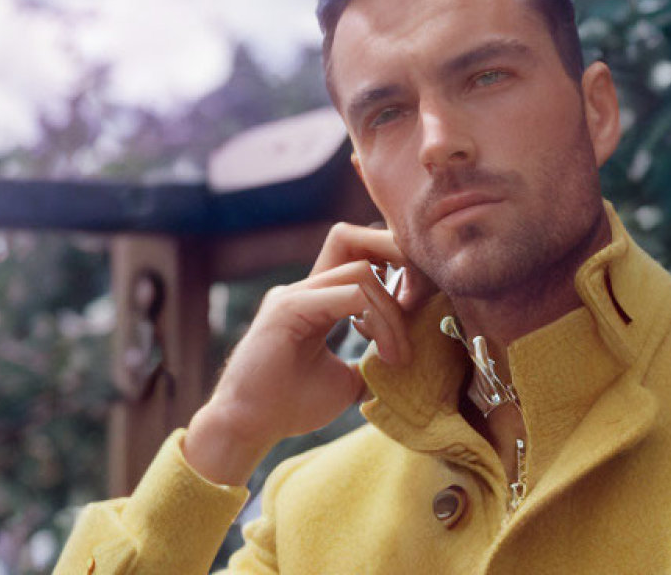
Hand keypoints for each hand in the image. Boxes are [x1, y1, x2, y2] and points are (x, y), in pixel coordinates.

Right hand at [184, 222, 433, 485]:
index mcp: (316, 298)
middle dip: (396, 257)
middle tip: (423, 298)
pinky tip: (385, 353)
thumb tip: (406, 360)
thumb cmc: (290, 406)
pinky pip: (349, 295)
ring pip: (360, 271)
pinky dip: (377, 320)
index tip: (416, 315)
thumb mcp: (346, 380)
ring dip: (391, 311)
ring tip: (398, 353)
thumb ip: (370, 360)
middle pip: (355, 241)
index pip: (359, 256)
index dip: (394, 272)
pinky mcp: (288, 308)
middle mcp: (304, 288)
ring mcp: (294, 294)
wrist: (247, 429)